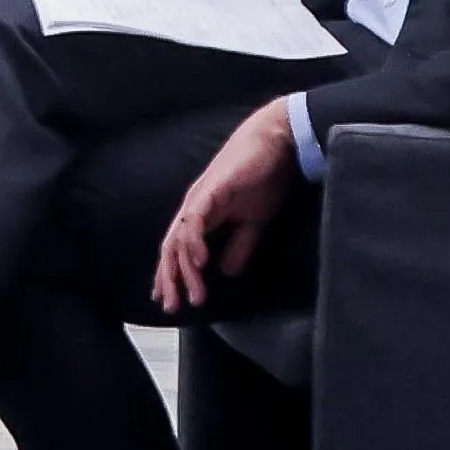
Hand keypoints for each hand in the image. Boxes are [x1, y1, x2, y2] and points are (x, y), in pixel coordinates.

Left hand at [153, 97, 303, 313]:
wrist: (279, 142)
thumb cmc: (266, 176)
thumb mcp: (254, 221)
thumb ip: (240, 246)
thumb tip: (227, 273)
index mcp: (203, 214)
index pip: (179, 250)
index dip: (172, 275)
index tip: (172, 302)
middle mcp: (195, 207)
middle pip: (171, 248)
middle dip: (170, 279)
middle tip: (173, 307)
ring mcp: (200, 198)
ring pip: (180, 239)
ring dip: (184, 269)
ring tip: (192, 294)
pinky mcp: (212, 189)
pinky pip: (195, 219)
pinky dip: (194, 241)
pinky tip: (198, 262)